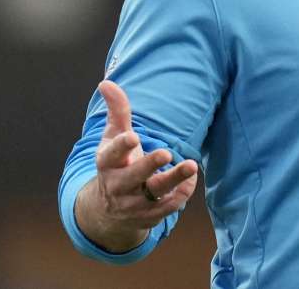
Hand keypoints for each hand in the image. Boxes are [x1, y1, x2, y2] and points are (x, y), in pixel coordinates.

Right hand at [74, 80, 199, 252]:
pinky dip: (181, 194)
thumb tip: (106, 81)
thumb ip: (117, 112)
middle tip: (166, 152)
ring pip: (155, 193)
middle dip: (149, 165)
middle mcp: (118, 185)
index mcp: (108, 163)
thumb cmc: (117, 164)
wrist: (107, 211)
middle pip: (134, 176)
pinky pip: (168, 207)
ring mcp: (133, 203)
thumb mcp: (113, 139)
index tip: (133, 136)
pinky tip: (189, 180)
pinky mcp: (149, 216)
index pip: (112, 154)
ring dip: (174, 180)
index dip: (121, 146)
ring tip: (191, 166)